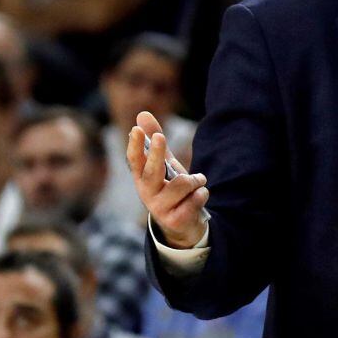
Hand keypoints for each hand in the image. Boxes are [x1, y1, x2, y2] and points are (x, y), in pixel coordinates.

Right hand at [127, 111, 208, 248]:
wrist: (183, 225)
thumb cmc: (172, 189)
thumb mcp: (165, 164)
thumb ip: (156, 140)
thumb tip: (142, 113)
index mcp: (142, 178)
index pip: (134, 160)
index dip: (135, 145)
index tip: (136, 129)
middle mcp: (146, 193)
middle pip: (152, 170)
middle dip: (157, 153)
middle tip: (162, 137)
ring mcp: (159, 208)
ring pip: (183, 183)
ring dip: (196, 180)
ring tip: (197, 183)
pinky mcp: (175, 220)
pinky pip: (196, 198)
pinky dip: (203, 194)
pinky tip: (199, 198)